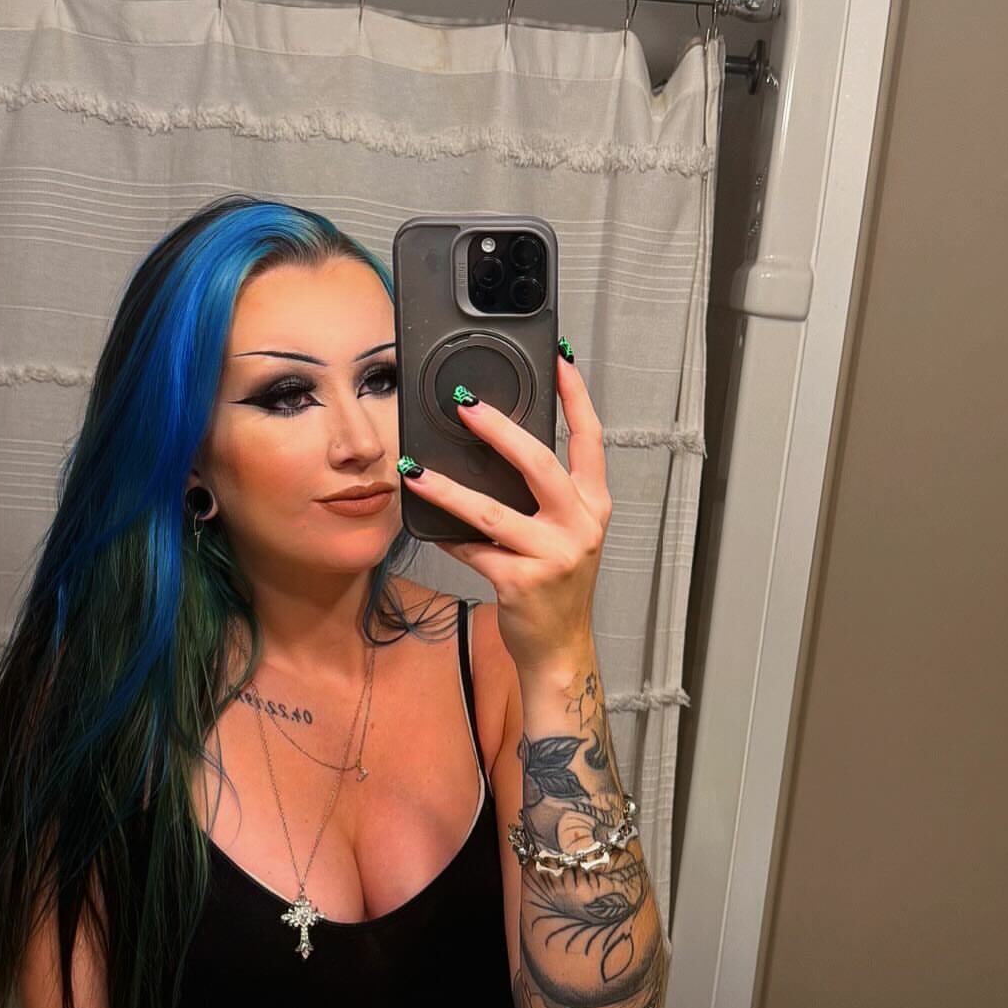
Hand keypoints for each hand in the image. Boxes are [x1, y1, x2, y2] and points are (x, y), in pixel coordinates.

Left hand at [402, 349, 611, 674]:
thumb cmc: (556, 587)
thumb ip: (546, 496)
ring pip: (491, 511)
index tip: (561, 358)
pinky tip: (425, 525)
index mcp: (593, 506)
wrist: (559, 649)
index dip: (577, 396)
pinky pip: (473, 550)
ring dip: (447, 489)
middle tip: (464, 405)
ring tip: (415, 469)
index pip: (590, 440)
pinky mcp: (521, 582)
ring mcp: (553, 556)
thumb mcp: (565, 534)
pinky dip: (446, 537)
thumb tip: (500, 447)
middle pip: (539, 464)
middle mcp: (580, 526)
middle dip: (499, 430)